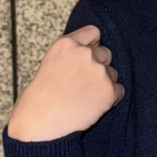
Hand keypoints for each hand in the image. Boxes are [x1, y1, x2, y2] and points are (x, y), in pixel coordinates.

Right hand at [6, 24, 124, 141]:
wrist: (40, 124)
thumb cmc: (38, 99)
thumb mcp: (49, 64)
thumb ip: (69, 55)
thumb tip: (88, 53)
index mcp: (66, 44)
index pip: (93, 32)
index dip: (92, 45)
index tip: (88, 55)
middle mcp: (84, 54)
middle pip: (105, 53)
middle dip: (98, 66)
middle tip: (82, 83)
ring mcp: (98, 72)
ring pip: (112, 73)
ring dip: (103, 83)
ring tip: (84, 97)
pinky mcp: (109, 91)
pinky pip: (118, 90)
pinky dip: (109, 98)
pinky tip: (92, 105)